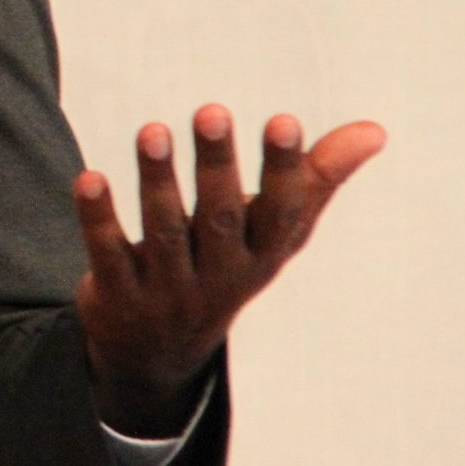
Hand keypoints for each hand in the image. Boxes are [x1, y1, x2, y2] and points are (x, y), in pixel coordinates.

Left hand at [75, 105, 385, 434]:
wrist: (158, 353)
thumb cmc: (227, 265)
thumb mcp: (274, 234)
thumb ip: (317, 179)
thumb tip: (375, 131)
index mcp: (261, 257)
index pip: (279, 215)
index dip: (283, 171)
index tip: (284, 121)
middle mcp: (219, 277)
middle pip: (219, 220)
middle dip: (217, 167)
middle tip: (211, 112)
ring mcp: (169, 291)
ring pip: (164, 234)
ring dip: (158, 182)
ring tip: (153, 130)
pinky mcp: (119, 295)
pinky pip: (108, 254)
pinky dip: (99, 219)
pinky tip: (89, 178)